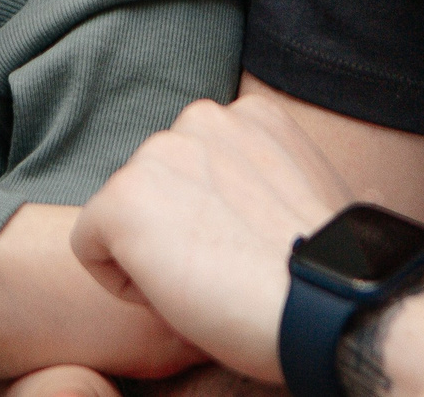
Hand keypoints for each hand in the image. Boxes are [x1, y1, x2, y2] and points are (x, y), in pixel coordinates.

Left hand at [69, 95, 352, 381]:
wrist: (331, 308)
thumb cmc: (333, 274)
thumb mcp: (318, 199)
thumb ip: (281, 178)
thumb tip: (324, 196)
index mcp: (250, 115)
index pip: (196, 168)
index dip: (216, 221)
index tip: (253, 250)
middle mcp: (200, 118)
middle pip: (157, 190)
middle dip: (179, 233)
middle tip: (231, 272)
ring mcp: (157, 154)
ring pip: (125, 219)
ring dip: (154, 257)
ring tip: (212, 283)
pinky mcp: (123, 199)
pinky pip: (90, 248)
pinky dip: (122, 283)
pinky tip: (177, 294)